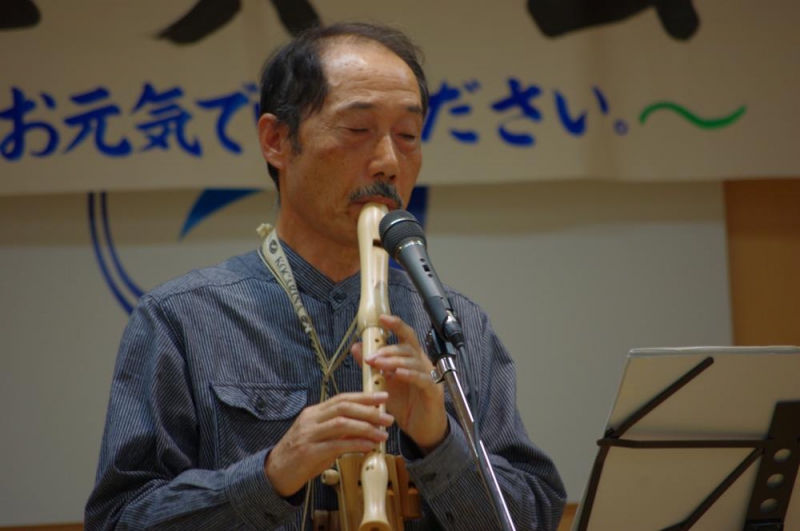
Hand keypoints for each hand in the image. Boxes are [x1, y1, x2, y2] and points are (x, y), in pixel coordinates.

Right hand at [264, 392, 393, 496]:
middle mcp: (311, 419)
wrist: (274, 473)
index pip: (341, 398)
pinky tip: (369, 446)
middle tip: (388, 418)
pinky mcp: (308, 452)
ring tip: (382, 434)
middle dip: (369, 410)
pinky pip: (336, 445)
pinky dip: (355, 444)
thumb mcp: (320, 438)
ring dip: (366, 427)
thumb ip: (339, 431)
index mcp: (314, 412)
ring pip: (341, 423)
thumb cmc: (300, 455)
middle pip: (343, 407)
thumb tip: (366, 428)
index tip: (382, 397)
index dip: (364, 396)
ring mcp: (309, 435)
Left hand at [352, 314, 447, 453]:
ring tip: (379, 365)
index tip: (382, 318)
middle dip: (387, 350)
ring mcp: (430, 376)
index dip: (396, 325)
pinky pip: (422, 379)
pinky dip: (409, 375)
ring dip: (394, 361)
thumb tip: (357, 347)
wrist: (422, 430)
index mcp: (412, 359)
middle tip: (370, 358)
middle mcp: (422, 363)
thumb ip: (372, 366)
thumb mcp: (384, 384)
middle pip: (407, 347)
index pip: (405, 336)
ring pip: (413, 361)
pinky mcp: (433, 391)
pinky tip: (398, 374)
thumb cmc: (406, 406)